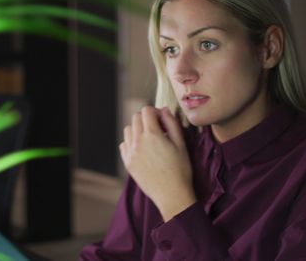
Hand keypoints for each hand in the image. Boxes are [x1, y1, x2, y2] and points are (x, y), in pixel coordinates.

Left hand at [119, 106, 195, 221]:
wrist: (172, 195)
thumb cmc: (180, 170)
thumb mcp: (181, 144)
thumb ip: (172, 123)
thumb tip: (164, 110)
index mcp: (152, 135)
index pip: (147, 111)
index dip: (156, 112)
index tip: (163, 120)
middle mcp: (138, 142)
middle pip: (136, 118)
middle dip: (147, 118)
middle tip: (158, 129)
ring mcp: (131, 153)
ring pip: (128, 130)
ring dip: (137, 129)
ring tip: (150, 138)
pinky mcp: (128, 163)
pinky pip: (124, 145)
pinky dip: (131, 142)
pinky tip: (142, 149)